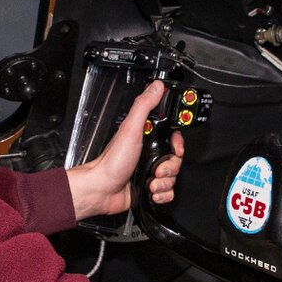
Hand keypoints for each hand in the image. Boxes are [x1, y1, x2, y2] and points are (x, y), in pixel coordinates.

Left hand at [68, 79, 185, 220]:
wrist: (103, 190)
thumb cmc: (112, 162)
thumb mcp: (131, 129)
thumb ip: (144, 105)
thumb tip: (156, 87)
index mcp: (146, 137)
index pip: (173, 138)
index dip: (178, 144)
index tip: (176, 149)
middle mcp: (149, 153)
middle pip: (176, 160)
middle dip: (169, 168)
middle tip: (157, 169)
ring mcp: (150, 170)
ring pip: (173, 177)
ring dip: (164, 182)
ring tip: (150, 181)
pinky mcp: (150, 187)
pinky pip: (168, 192)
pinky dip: (161, 194)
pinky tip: (151, 191)